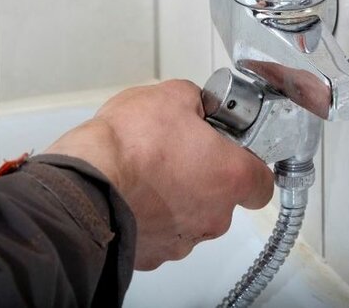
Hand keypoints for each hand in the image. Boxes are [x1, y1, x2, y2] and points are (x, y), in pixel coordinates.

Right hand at [44, 79, 273, 269]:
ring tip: (148, 171)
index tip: (234, 151)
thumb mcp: (170, 95)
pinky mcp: (151, 254)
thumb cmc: (129, 145)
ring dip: (176, 197)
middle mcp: (213, 216)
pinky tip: (132, 192)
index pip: (263, 182)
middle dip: (205, 176)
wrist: (85, 184)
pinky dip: (149, 215)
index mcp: (229, 177)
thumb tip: (194, 103)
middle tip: (180, 152)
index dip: (249, 164)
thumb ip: (195, 100)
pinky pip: (159, 232)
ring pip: (190, 216)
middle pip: (223, 199)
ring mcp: (182, 240)